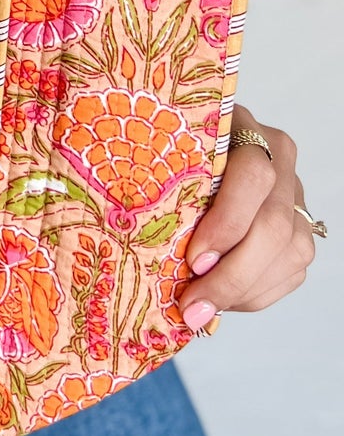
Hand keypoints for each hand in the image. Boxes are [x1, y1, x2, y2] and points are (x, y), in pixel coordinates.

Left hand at [178, 104, 317, 332]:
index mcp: (244, 127)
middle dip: (232, 275)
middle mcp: (279, 159)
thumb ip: (162, 178)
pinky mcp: (300, 227)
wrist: (196, 146)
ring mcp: (295, 194)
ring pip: (289, 254)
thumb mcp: (165, 150)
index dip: (228, 223)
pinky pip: (291, 271)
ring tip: (201, 309)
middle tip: (192, 305)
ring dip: (243, 292)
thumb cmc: (170, 149)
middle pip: (274, 226)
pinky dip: (256, 294)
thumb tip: (136, 240)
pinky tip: (223, 300)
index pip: (253, 176)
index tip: (193, 259)